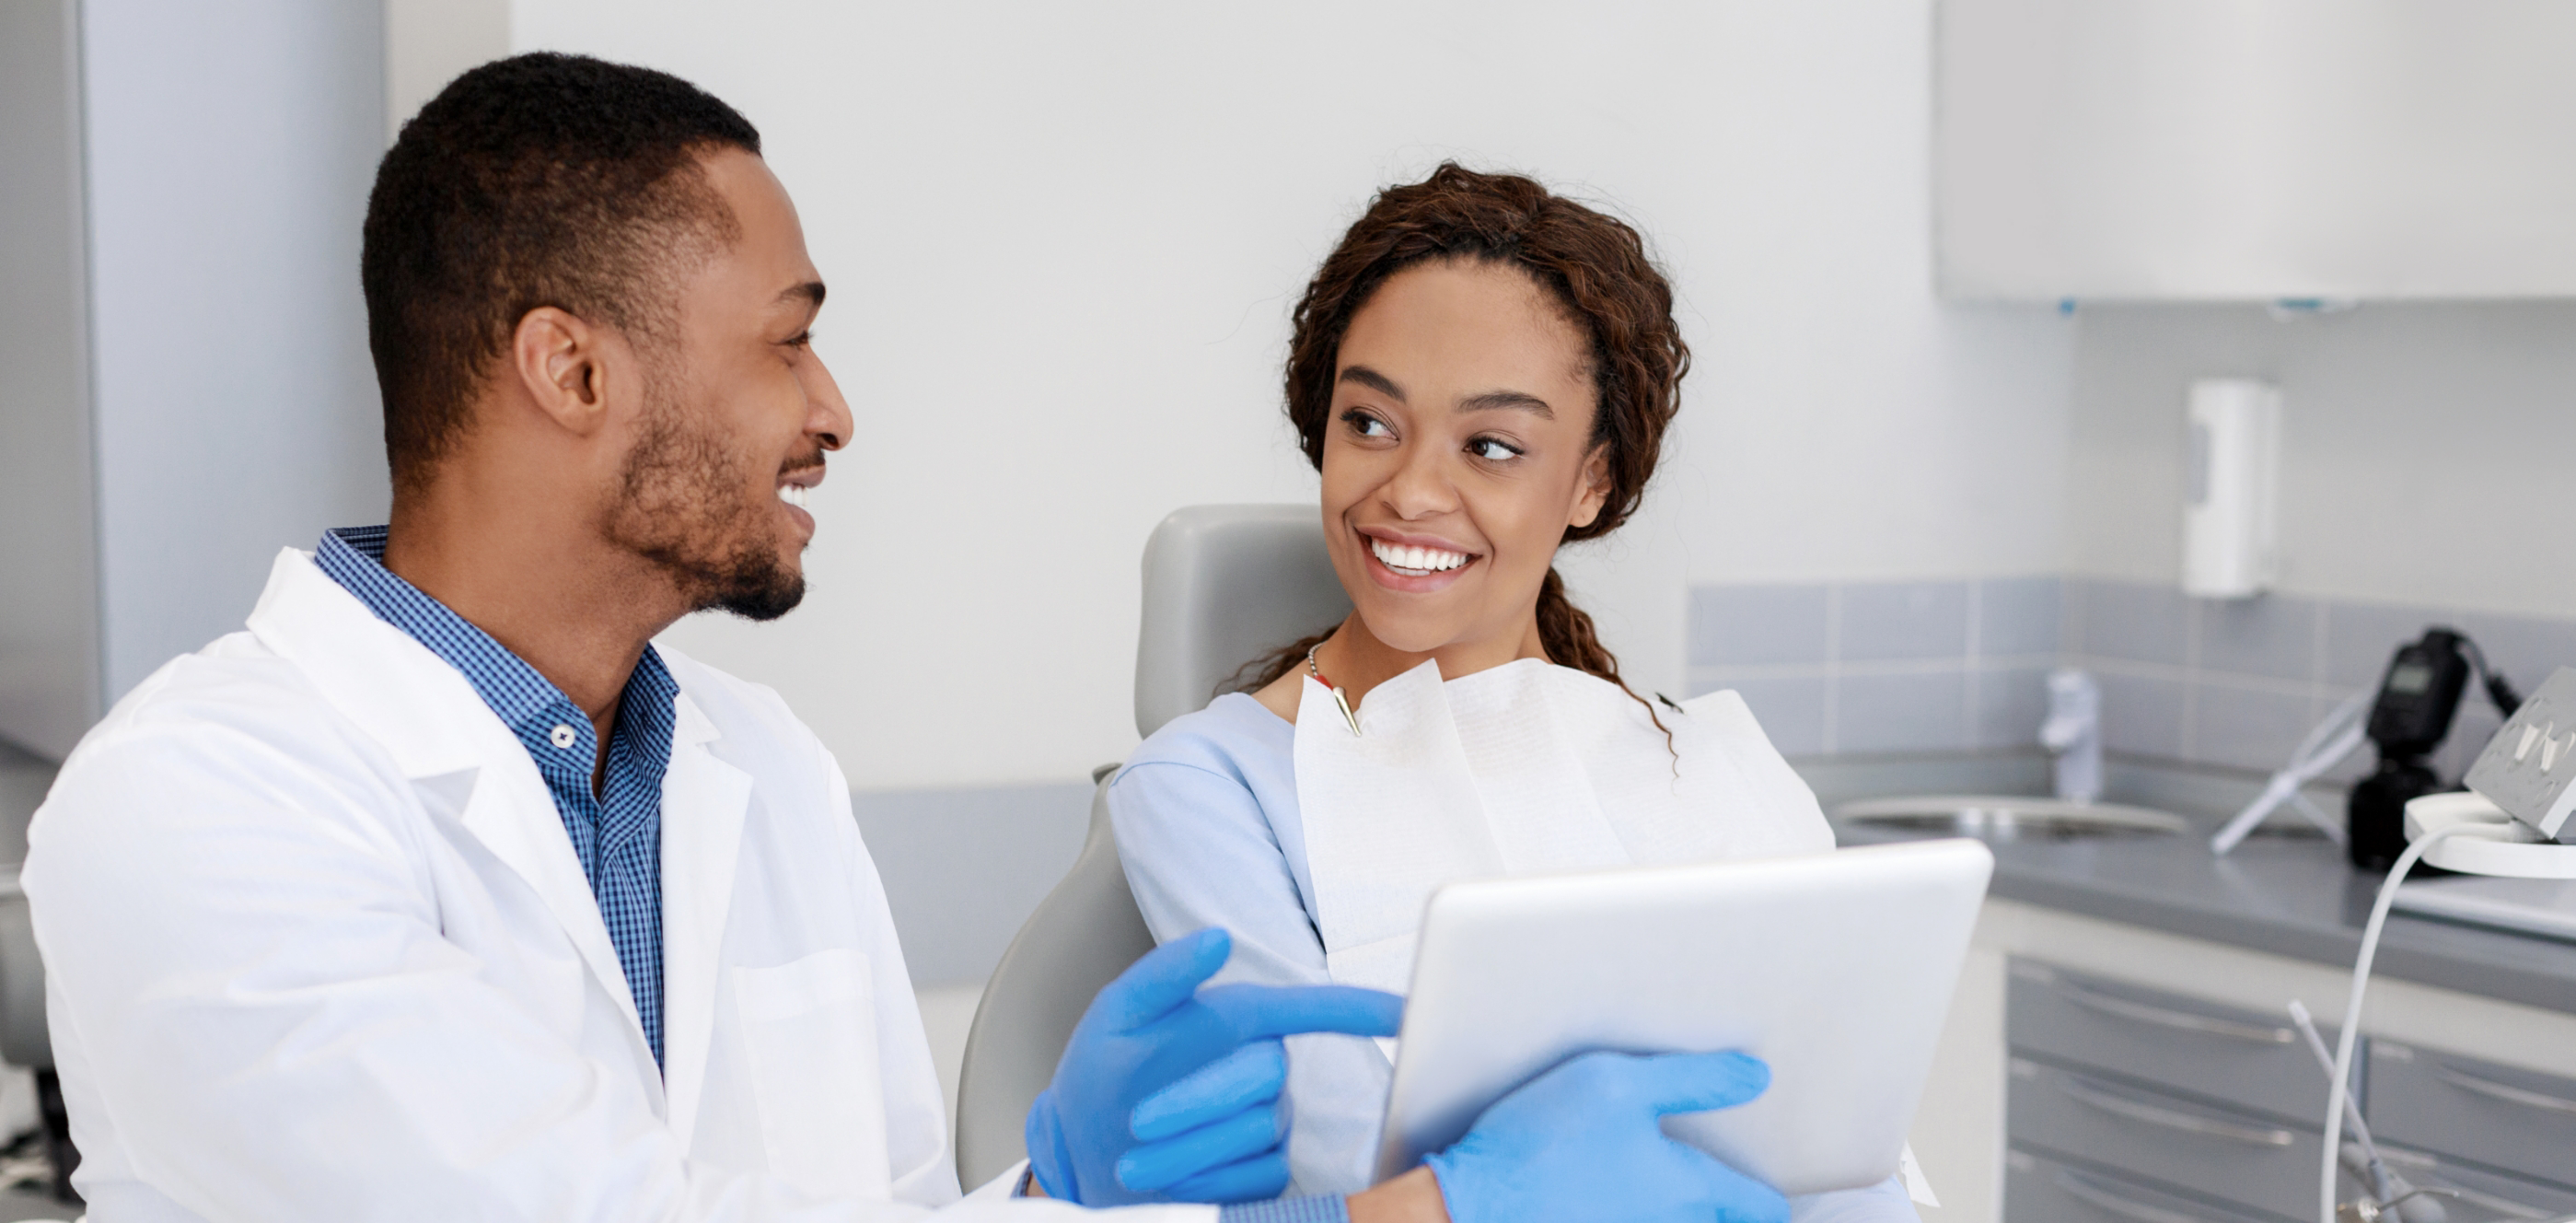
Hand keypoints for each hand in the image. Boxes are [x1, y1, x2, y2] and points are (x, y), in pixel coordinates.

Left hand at [1025, 928, 1403, 1204]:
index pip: (1315, 1009)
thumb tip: (1218, 938)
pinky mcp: (1267, 1172)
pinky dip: (1203, 1180)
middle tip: (1138, 1121)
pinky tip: (1164, 1180)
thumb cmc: (1106, 1072)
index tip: (1409, 1012)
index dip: (1364, 1008)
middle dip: (1198, 1101)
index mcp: (1242, 1018)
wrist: (1088, 1148)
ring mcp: (1271, 1121)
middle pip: (1266, 1076)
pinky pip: (1256, 1177)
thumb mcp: (1118, 1015)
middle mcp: (1266, 1067)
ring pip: (1255, 1132)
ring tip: (1133, 1159)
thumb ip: (1164, 974)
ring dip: (1187, 1149)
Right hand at [1424, 1050, 1787, 1222]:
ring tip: (1650, 1177)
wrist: (1471, 1202)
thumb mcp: (1617, 1083)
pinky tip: (1604, 1190)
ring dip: (1676, 1210)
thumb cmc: (1539, 1140)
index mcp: (1686, 1188)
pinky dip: (1631, 1212)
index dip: (1768, 1194)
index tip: (1765, 1183)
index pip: (1761, 1207)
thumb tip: (1755, 1077)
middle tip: (1712, 1178)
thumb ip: (1695, 1080)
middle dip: (1725, 1207)